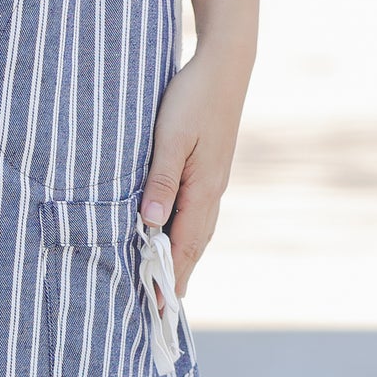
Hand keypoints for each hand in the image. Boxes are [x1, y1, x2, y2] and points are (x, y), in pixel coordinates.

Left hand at [139, 42, 252, 297]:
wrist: (225, 65)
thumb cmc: (193, 97)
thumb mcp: (171, 137)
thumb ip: (161, 180)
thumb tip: (151, 222)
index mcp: (203, 188)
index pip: (182, 246)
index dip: (169, 278)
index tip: (158, 307)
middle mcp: (212, 191)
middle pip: (193, 247)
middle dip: (177, 279)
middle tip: (162, 311)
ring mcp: (214, 182)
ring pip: (198, 232)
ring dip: (184, 261)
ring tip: (170, 287)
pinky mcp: (211, 171)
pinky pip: (199, 215)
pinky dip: (187, 237)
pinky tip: (179, 240)